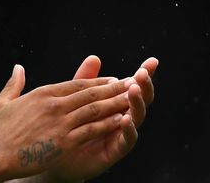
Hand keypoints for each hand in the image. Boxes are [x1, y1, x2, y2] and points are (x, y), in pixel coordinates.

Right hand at [0, 64, 130, 180]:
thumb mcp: (3, 102)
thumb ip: (14, 84)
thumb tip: (18, 67)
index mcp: (42, 93)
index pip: (76, 84)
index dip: (97, 82)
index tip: (112, 80)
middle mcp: (54, 104)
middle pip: (90, 94)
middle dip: (113, 88)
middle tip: (131, 84)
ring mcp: (61, 123)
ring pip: (95, 110)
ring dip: (116, 103)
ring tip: (131, 100)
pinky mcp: (65, 141)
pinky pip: (92, 130)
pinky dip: (108, 124)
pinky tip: (121, 121)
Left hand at [43, 55, 158, 181]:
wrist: (57, 153)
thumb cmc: (70, 124)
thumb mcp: (76, 100)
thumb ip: (85, 81)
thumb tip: (94, 57)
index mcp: (116, 102)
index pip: (133, 86)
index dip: (144, 74)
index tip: (152, 61)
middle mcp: (122, 116)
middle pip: (139, 100)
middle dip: (143, 86)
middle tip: (142, 74)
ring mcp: (121, 133)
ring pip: (136, 117)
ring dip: (136, 103)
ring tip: (134, 90)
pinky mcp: (115, 150)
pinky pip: (126, 140)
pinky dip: (128, 130)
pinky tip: (126, 119)